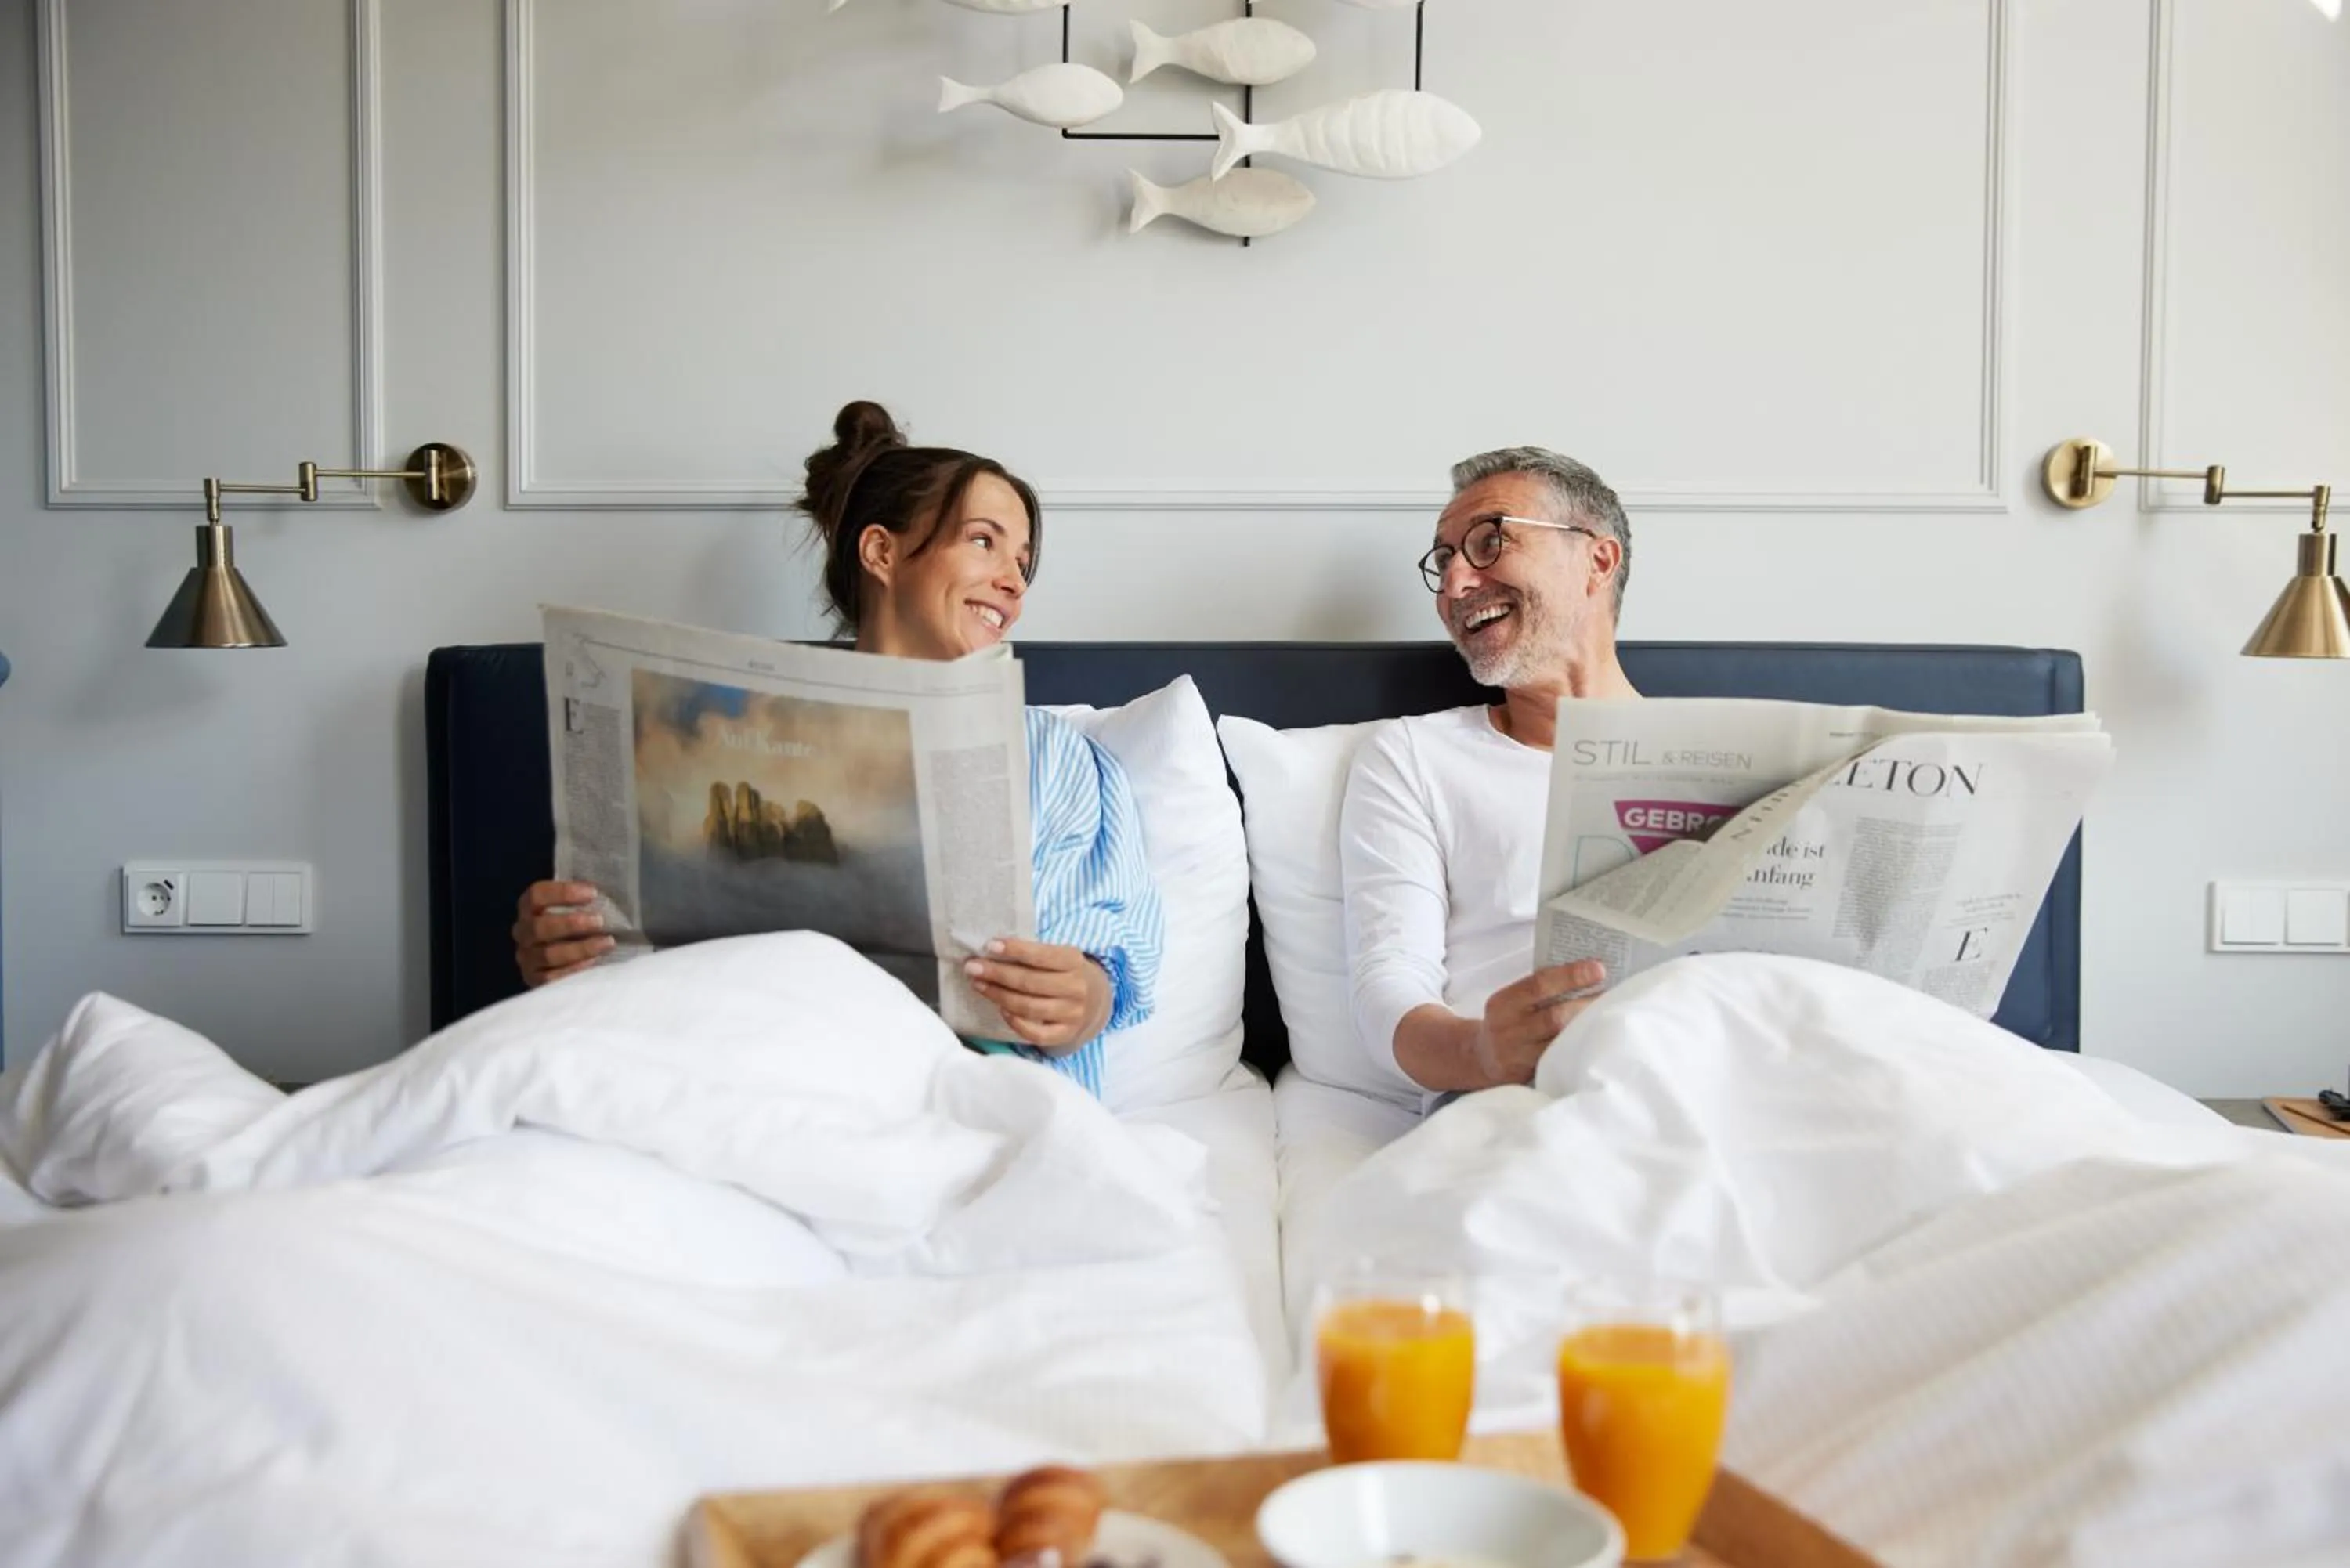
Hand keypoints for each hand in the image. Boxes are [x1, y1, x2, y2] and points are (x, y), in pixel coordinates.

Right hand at [513, 880, 613, 987]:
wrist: (566, 957)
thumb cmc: (576, 924)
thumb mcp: (576, 907)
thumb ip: (584, 899)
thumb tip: (606, 890)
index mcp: (529, 907)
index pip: (537, 895)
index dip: (563, 892)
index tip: (592, 893)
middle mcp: (523, 932)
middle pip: (539, 927)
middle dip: (571, 924)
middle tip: (599, 921)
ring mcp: (526, 958)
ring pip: (547, 955)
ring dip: (580, 948)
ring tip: (607, 943)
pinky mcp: (534, 980)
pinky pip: (551, 978)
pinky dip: (574, 970)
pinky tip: (594, 962)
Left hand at [965, 939, 1113, 1052]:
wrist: (1095, 1001)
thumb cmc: (1066, 973)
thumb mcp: (1060, 956)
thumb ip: (1034, 954)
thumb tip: (993, 951)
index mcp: (1074, 962)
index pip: (1042, 955)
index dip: (1015, 950)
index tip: (990, 946)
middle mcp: (1076, 988)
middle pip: (1030, 982)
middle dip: (997, 974)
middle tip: (972, 967)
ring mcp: (1072, 1014)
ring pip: (1028, 1007)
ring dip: (999, 995)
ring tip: (979, 985)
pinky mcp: (1065, 1034)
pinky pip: (1036, 1033)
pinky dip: (1015, 1022)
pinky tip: (1000, 1009)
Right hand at [1471, 960, 1607, 1085]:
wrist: (1483, 1059)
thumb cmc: (1509, 1022)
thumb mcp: (1512, 1002)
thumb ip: (1539, 991)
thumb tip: (1587, 973)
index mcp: (1503, 1004)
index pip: (1538, 984)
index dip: (1571, 976)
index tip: (1599, 969)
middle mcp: (1508, 1030)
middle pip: (1554, 1018)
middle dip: (1586, 1005)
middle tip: (1613, 995)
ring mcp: (1519, 1057)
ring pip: (1561, 1044)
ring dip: (1588, 1029)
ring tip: (1610, 1015)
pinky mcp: (1531, 1076)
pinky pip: (1562, 1062)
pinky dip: (1581, 1049)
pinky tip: (1598, 1039)